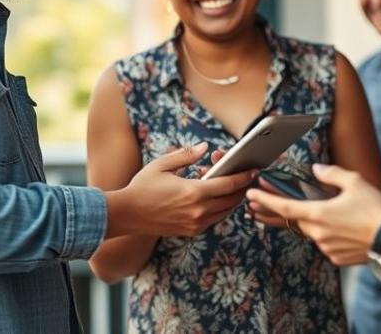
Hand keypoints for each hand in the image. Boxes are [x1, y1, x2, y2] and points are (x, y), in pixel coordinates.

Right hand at [107, 143, 254, 237]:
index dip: (244, 176)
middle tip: (246, 176)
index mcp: (193, 192)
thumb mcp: (163, 164)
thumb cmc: (143, 186)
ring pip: (226, 211)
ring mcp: (196, 224)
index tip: (253, 169)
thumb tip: (204, 148)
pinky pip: (215, 219)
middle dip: (242, 187)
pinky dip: (221, 208)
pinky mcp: (192, 231)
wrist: (127, 214)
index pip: (228, 184)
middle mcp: (198, 211)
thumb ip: (186, 155)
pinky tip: (216, 197)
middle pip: (232, 200)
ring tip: (233, 185)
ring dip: (232, 199)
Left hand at [246, 163, 380, 264]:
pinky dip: (327, 234)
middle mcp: (317, 233)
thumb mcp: (354, 182)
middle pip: (294, 220)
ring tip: (319, 214)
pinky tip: (339, 228)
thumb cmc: (374, 209)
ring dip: (310, 223)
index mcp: (317, 214)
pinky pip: (325, 243)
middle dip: (278, 212)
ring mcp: (326, 248)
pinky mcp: (336, 258)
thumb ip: (331, 173)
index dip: (266, 199)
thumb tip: (316, 169)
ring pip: (311, 232)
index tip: (251, 194)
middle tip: (259, 206)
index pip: (284, 206)